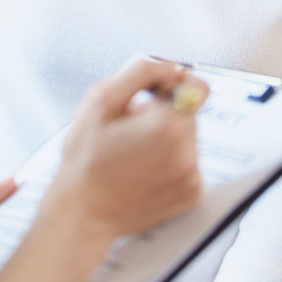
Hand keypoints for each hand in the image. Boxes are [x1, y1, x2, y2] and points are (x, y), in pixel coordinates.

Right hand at [45, 57, 203, 250]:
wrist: (83, 213)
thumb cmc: (86, 157)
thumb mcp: (101, 100)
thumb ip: (140, 72)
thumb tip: (171, 67)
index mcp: (167, 125)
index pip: (198, 87)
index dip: (175, 84)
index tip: (155, 94)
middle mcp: (187, 152)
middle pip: (190, 112)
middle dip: (166, 113)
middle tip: (132, 128)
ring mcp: (191, 178)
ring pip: (189, 138)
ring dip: (167, 138)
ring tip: (135, 152)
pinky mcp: (191, 196)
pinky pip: (189, 164)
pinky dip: (171, 163)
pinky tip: (144, 170)